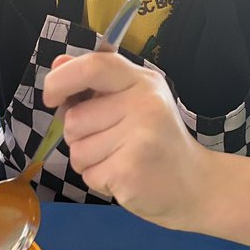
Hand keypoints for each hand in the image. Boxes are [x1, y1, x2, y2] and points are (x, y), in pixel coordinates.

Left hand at [42, 52, 210, 228]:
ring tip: (121, 159)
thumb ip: (95, 82)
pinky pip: (88, 174)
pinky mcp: (129, 171)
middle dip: (80, 136)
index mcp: (142, 82)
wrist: (196, 185)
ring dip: (90, 160)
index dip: (61, 80)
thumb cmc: (158, 141)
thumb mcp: (134, 100)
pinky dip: (99, 181)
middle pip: (75, 118)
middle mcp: (143, 104)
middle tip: (113, 142)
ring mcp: (138, 138)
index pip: (92, 66)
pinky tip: (125, 176)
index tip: (52, 97)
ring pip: (77, 150)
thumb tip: (57, 65)